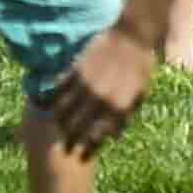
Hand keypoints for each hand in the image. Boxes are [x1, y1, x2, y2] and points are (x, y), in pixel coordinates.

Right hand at [48, 23, 160, 152]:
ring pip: (64, 111)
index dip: (88, 149)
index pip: (98, 136)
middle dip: (70, 141)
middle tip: (66, 148)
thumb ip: (126, 116)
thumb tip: (113, 137)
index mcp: (118, 107)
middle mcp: (100, 99)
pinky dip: (54, 99)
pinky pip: (60, 89)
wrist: (133, 36)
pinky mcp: (77, 70)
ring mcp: (86, 84)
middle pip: (77, 128)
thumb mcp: (140, 95)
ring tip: (57, 129)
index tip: (82, 156)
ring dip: (59, 123)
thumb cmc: (141, 66)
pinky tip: (51, 105)